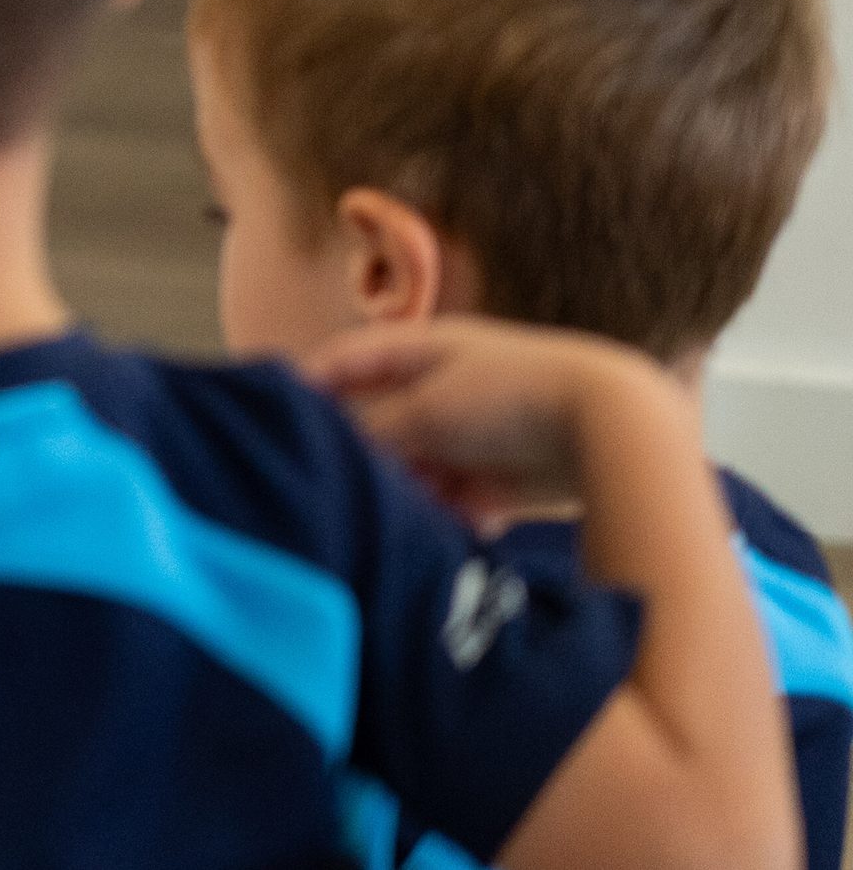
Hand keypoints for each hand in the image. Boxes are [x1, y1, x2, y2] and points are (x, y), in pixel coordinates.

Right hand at [306, 316, 673, 525]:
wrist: (609, 425)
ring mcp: (472, 433)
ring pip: (412, 466)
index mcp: (421, 349)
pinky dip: (440, 514)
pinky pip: (451, 499)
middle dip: (359, 453)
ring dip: (401, 490)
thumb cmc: (508, 395)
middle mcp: (443, 389)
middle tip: (330, 484)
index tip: (270, 415)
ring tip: (386, 514)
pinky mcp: (499, 478)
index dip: (306, 384)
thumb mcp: (426, 407)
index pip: (344, 361)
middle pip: (378, 422)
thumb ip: (372, 428)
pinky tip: (439, 529)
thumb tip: (332, 450)